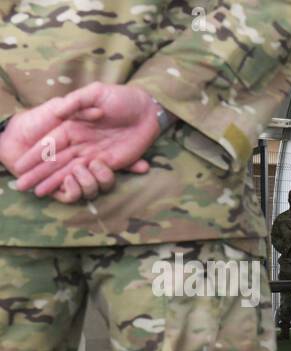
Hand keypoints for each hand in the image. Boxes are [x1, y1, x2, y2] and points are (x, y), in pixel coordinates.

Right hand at [7, 83, 157, 200]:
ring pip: (69, 171)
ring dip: (54, 182)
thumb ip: (76, 102)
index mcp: (72, 126)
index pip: (50, 143)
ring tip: (38, 193)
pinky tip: (66, 192)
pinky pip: (91, 175)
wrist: (147, 108)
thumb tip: (58, 113)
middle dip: (38, 173)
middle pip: (55, 161)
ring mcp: (94, 153)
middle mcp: (79, 142)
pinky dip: (79, 183)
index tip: (20, 166)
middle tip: (22, 186)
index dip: (35, 155)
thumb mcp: (95, 93)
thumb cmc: (120, 97)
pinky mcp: (110, 162)